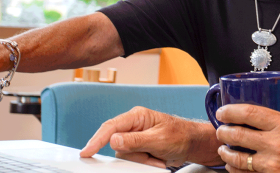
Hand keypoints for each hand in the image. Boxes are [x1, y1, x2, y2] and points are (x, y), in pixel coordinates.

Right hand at [80, 106, 223, 167]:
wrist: (192, 144)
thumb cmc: (180, 136)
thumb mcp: (159, 139)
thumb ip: (135, 140)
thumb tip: (113, 140)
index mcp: (137, 116)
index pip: (111, 127)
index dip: (97, 139)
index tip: (87, 152)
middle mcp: (133, 125)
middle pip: (117, 145)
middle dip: (134, 155)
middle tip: (150, 157)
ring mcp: (135, 137)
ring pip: (125, 155)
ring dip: (142, 161)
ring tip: (158, 158)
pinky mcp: (138, 148)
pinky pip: (132, 160)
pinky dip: (145, 163)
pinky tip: (156, 160)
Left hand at [215, 100, 279, 172]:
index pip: (249, 113)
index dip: (231, 111)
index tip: (223, 111)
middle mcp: (275, 144)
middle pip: (238, 135)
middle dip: (223, 131)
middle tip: (221, 129)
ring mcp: (272, 164)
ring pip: (238, 158)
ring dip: (226, 152)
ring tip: (223, 148)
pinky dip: (235, 170)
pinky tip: (232, 165)